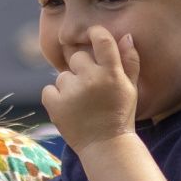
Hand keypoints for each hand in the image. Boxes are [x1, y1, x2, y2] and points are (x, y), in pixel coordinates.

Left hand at [40, 27, 139, 152]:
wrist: (106, 146)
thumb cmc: (120, 115)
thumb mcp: (131, 88)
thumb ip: (130, 61)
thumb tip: (125, 36)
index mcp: (112, 73)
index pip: (101, 39)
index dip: (95, 33)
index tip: (93, 36)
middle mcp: (91, 79)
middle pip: (78, 58)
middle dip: (82, 69)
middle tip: (91, 89)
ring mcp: (72, 92)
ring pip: (63, 76)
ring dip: (69, 87)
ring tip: (81, 105)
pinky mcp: (55, 104)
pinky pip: (49, 90)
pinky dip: (55, 98)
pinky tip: (69, 109)